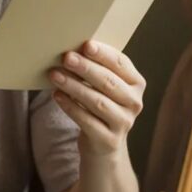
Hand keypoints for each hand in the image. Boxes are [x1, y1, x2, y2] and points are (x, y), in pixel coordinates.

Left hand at [49, 40, 144, 157]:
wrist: (104, 146)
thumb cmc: (101, 107)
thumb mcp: (105, 88)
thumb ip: (96, 69)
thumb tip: (72, 50)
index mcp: (136, 83)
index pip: (121, 63)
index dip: (104, 54)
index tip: (86, 45)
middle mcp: (134, 102)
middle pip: (109, 82)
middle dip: (86, 68)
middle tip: (66, 58)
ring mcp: (124, 123)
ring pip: (97, 102)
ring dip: (74, 86)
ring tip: (55, 75)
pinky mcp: (109, 140)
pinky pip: (87, 120)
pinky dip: (70, 106)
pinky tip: (57, 96)